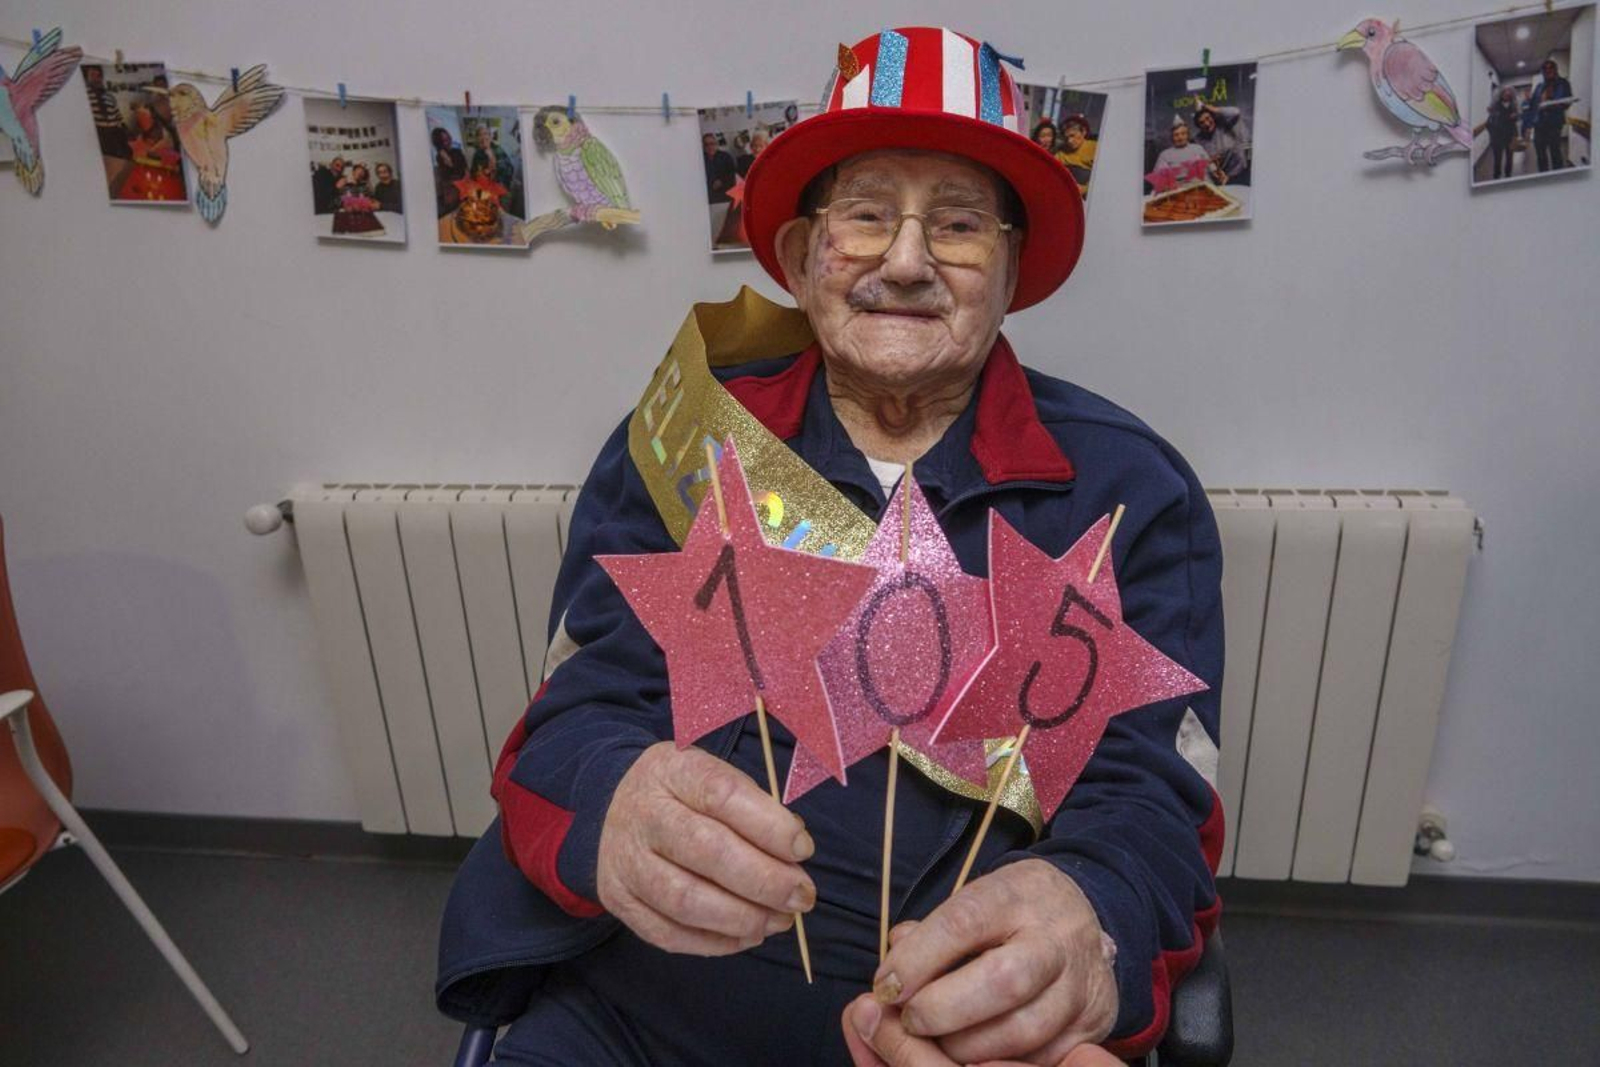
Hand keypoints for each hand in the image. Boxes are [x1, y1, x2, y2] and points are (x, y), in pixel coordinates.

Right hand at [596, 741, 815, 954]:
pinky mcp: (620, 900)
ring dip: (743, 917)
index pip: (721, 794)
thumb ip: (753, 806)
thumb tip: (794, 849)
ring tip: (780, 920)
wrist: (615, 810)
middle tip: (801, 895)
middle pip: (706, 850)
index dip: (769, 825)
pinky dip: (716, 942)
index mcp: (671, 771)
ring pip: (685, 900)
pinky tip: (749, 935)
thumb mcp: (713, 775)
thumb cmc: (684, 795)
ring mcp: (626, 861)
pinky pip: (668, 933)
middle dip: (764, 880)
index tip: (803, 848)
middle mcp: (643, 814)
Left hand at [868, 859, 1116, 1063]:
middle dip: (943, 1009)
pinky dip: (1000, 1064)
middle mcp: (1056, 938)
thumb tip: (892, 975)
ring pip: (1023, 1029)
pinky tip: (971, 1058)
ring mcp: (1080, 984)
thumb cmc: (1008, 914)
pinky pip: (1043, 1057)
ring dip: (967, 1046)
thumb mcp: (973, 901)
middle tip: (909, 1021)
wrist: (1081, 921)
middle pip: (1002, 981)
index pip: (963, 923)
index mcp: (1018, 895)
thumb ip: (930, 935)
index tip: (886, 986)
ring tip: (936, 1043)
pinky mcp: (1093, 1023)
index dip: (917, 959)